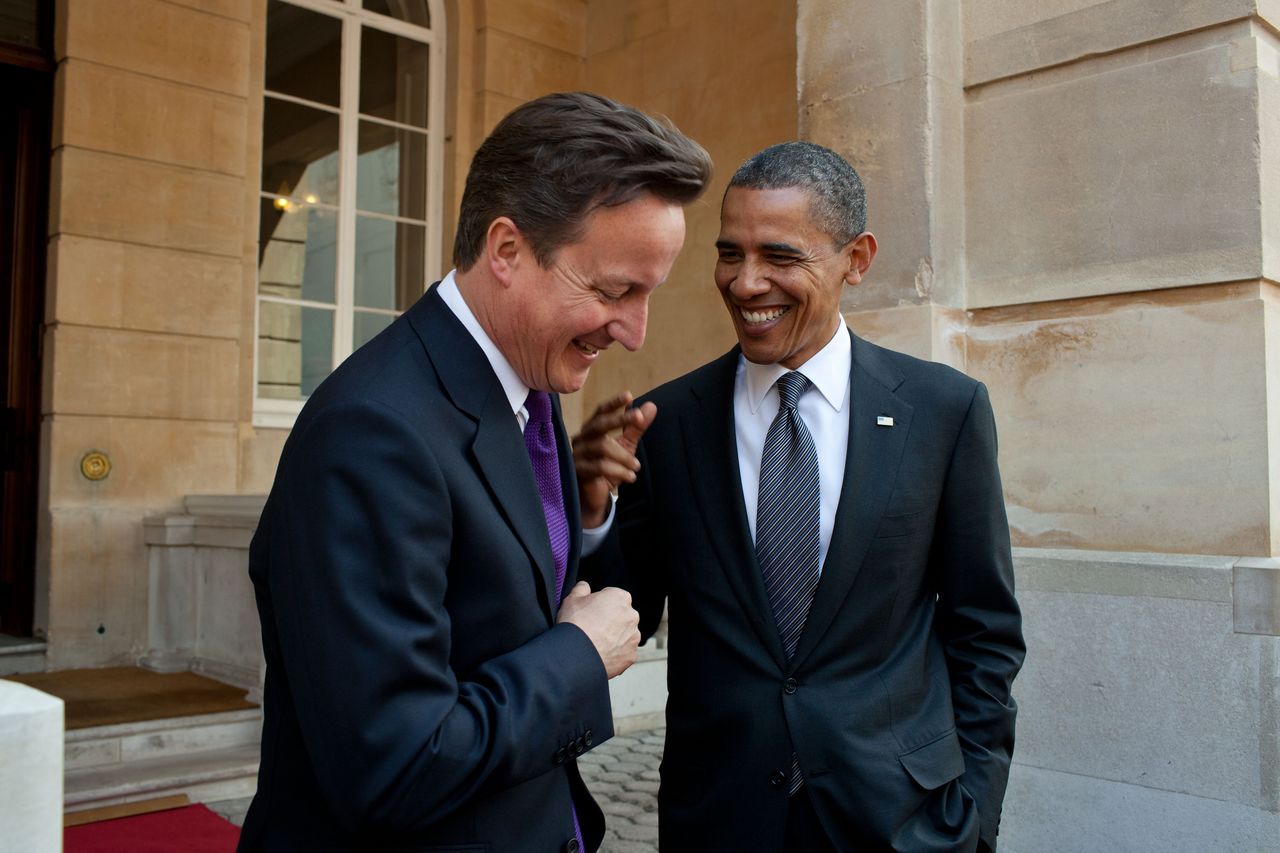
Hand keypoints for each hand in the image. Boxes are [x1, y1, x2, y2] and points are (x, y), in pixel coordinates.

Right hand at [556, 582, 640, 678]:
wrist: (576, 655)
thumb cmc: (575, 624)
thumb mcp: (572, 599)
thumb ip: (581, 588)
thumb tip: (585, 587)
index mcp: (620, 597)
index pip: (613, 598)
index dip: (600, 605)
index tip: (591, 613)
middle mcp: (632, 616)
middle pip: (621, 616)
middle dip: (610, 621)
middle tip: (593, 628)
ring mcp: (633, 637)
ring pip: (624, 635)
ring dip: (614, 637)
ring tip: (596, 643)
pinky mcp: (631, 655)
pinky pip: (624, 652)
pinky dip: (615, 653)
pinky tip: (601, 654)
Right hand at [572, 392, 657, 527]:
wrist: (595, 496)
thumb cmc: (608, 468)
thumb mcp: (625, 446)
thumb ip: (636, 428)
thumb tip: (651, 406)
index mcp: (591, 430)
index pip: (600, 412)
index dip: (613, 404)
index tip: (629, 395)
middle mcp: (581, 439)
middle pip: (599, 424)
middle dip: (620, 419)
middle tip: (640, 418)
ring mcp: (578, 455)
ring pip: (602, 447)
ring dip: (624, 456)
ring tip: (637, 466)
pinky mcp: (578, 471)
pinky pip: (600, 466)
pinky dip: (619, 470)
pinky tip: (630, 477)